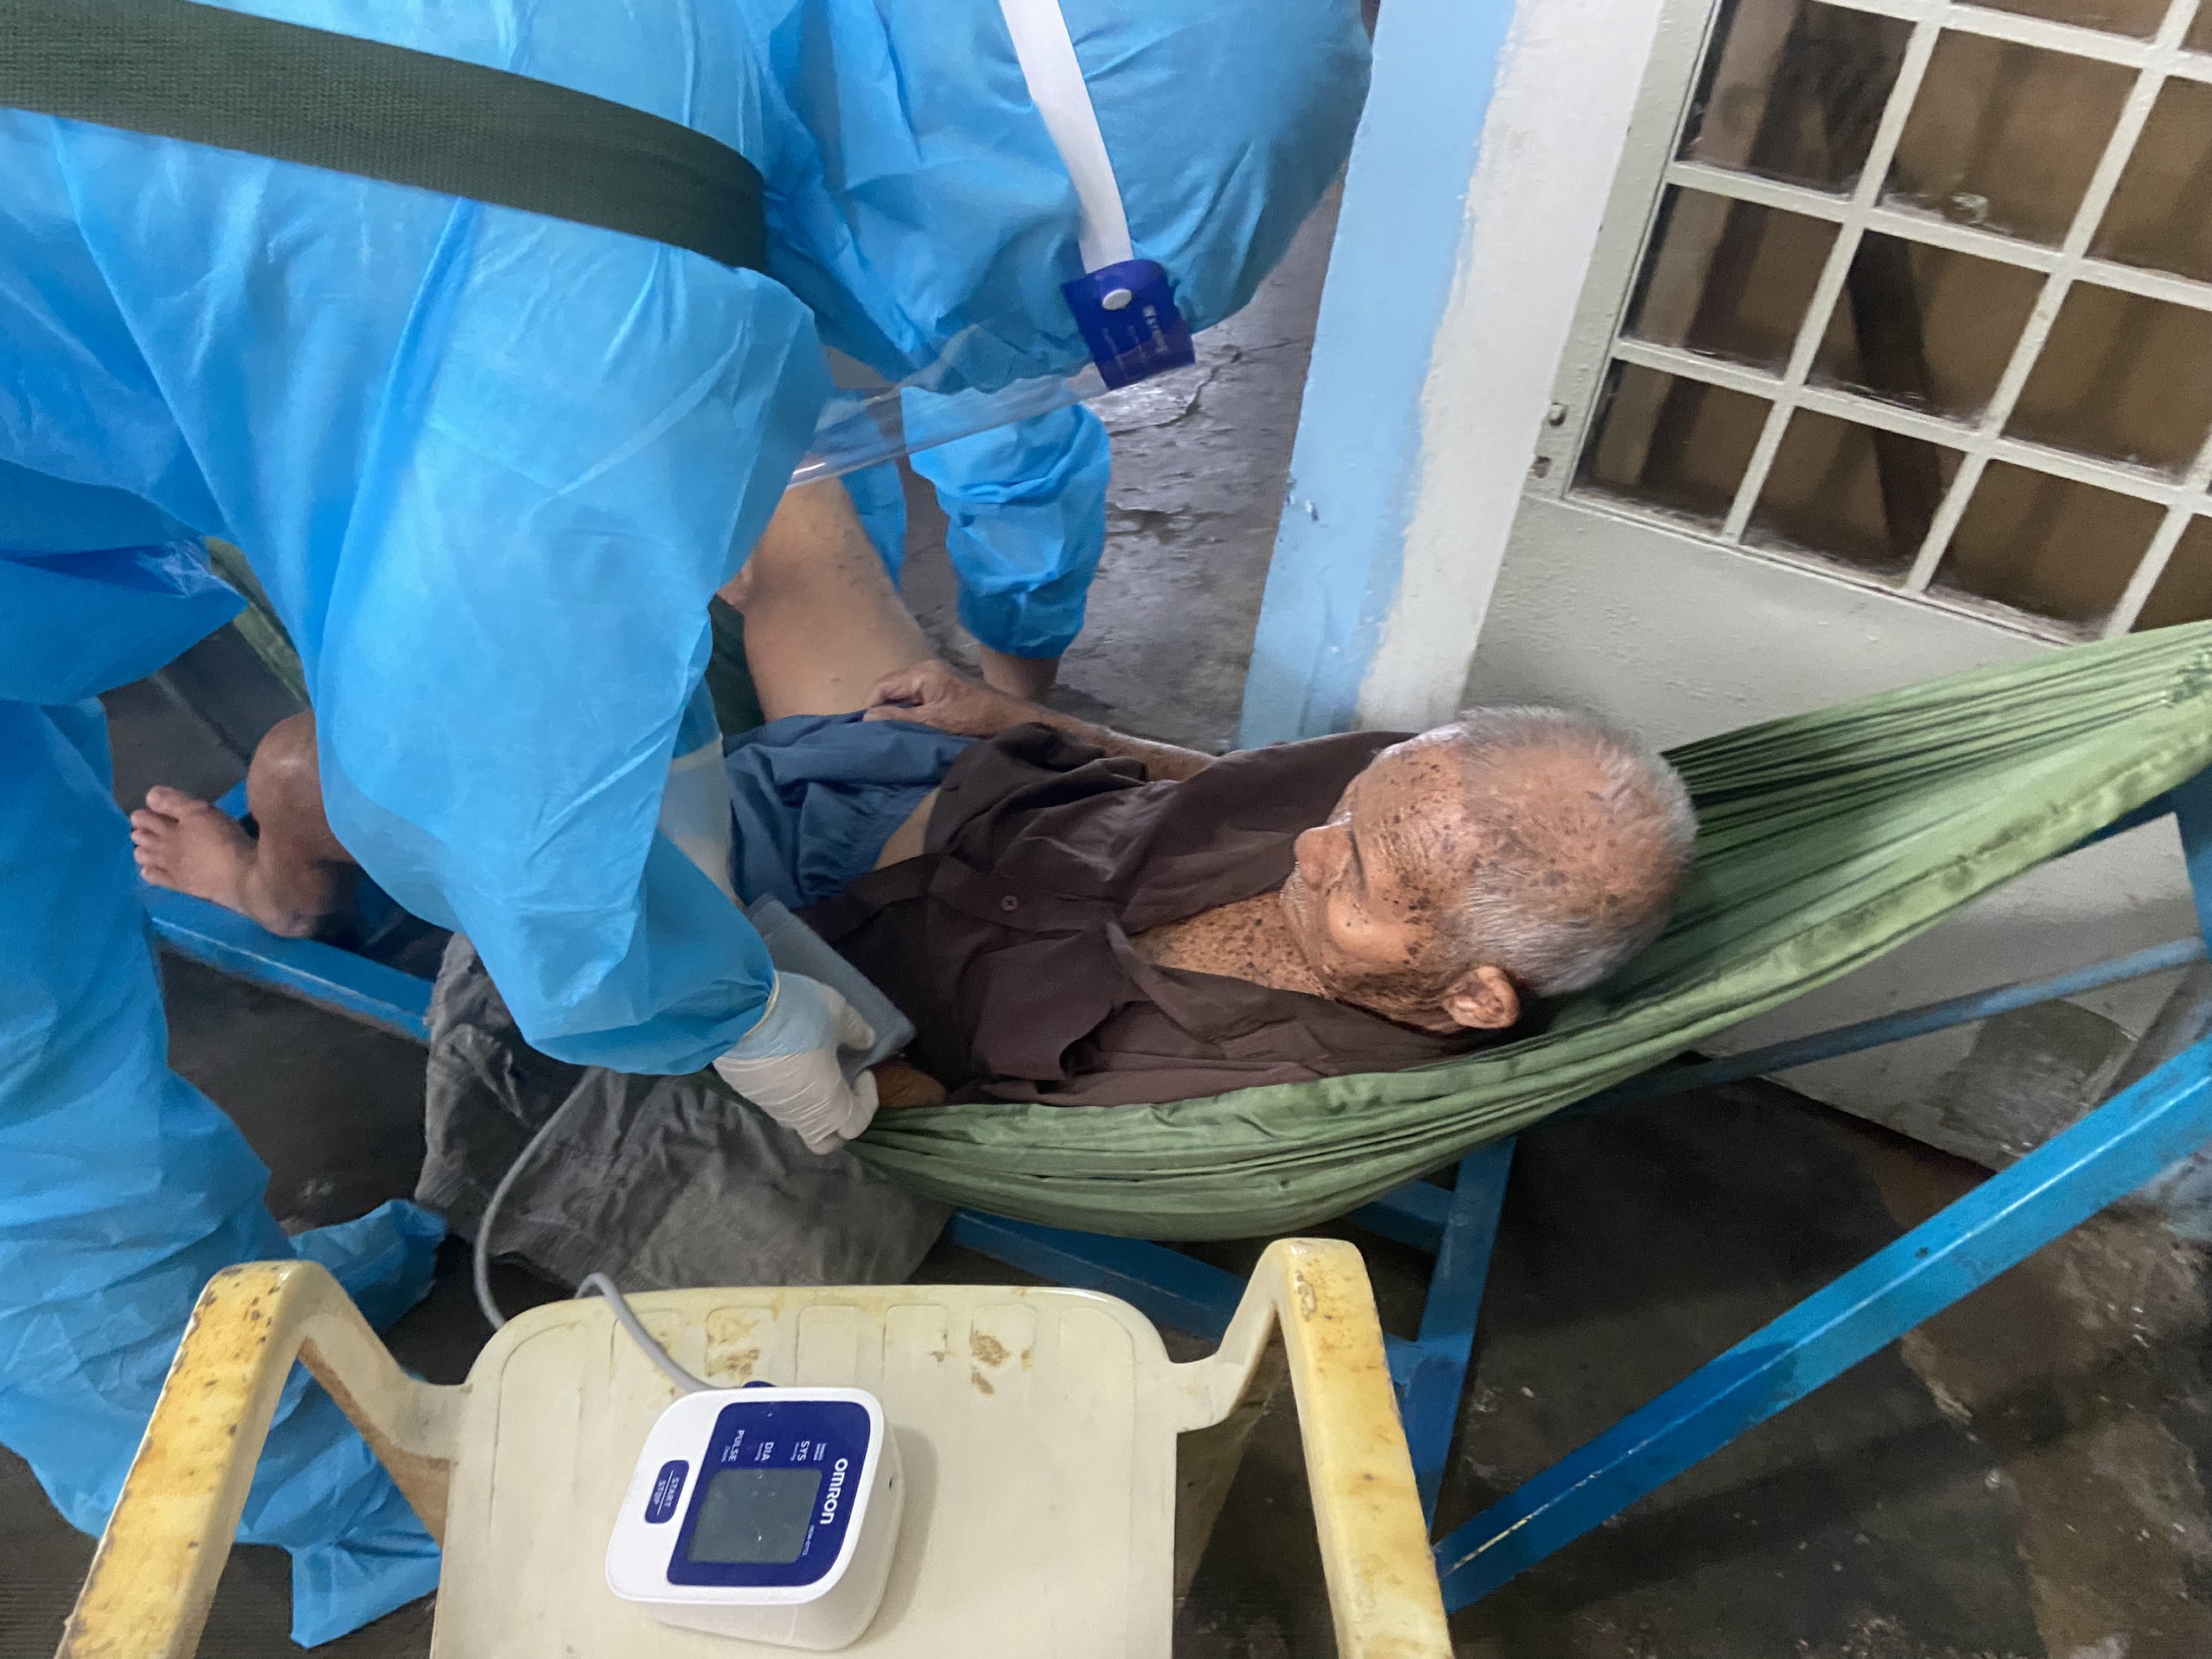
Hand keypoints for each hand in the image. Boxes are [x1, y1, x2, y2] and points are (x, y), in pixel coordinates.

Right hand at [710, 974, 879, 1152]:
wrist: (736, 1010)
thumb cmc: (798, 1017)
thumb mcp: (838, 1013)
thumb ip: (857, 1031)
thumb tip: (866, 1042)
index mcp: (826, 1107)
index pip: (856, 1125)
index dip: (868, 1101)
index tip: (864, 1071)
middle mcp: (796, 1115)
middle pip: (823, 1139)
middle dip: (838, 1121)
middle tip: (841, 1086)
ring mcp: (766, 1105)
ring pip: (795, 1117)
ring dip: (809, 1099)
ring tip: (811, 1062)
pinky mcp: (745, 1090)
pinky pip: (773, 1097)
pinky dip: (785, 1085)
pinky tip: (783, 1055)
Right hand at [864, 659, 1040, 737]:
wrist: (1012, 721)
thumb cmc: (974, 720)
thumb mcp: (933, 722)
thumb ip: (898, 718)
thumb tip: (866, 718)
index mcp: (922, 673)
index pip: (882, 686)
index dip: (870, 707)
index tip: (866, 731)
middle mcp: (927, 670)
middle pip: (892, 688)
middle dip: (882, 710)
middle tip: (877, 735)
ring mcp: (938, 679)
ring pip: (904, 695)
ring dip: (897, 713)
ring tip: (892, 734)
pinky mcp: (946, 690)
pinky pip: (918, 699)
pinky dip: (911, 713)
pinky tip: (911, 730)